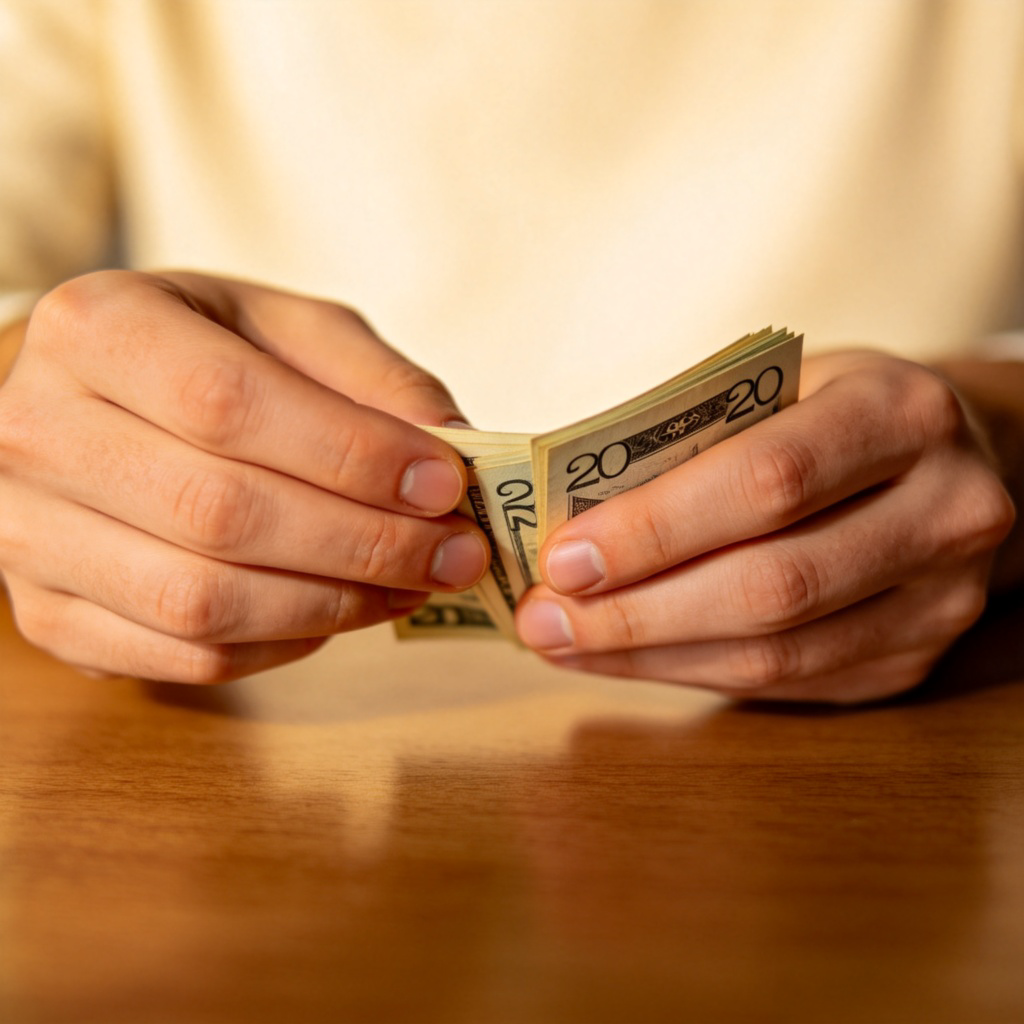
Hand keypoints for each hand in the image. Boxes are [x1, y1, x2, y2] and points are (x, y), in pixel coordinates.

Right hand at [0, 270, 487, 681]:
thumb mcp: (281, 326)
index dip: (352, 455)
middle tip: (456, 553)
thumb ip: (368, 373)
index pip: (229, 405)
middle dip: (365, 544)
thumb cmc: (198, 356)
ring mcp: (27, 536)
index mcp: (97, 330)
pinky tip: (341, 611)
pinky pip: (186, 657)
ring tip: (412, 586)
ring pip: (202, 602)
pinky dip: (285, 645)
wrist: (84, 405)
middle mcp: (37, 433)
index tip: (444, 485)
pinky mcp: (48, 615)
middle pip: (222, 513)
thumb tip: (453, 444)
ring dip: (335, 605)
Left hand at [515, 351, 1015, 703]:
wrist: (942, 463)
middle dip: (637, 612)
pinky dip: (690, 673)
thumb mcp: (773, 391)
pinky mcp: (915, 659)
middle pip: (772, 585)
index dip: (656, 527)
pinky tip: (626, 658)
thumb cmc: (826, 416)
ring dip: (651, 656)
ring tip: (565, 643)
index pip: (767, 480)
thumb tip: (564, 521)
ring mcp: (942, 598)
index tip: (562, 557)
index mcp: (900, 414)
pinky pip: (785, 684)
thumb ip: (689, 446)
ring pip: (777, 654)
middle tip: (545, 619)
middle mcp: (946, 510)